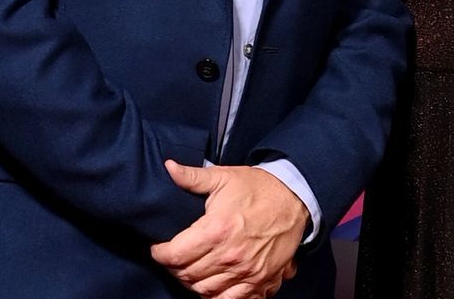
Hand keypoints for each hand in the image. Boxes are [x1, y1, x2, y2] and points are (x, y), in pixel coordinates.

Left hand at [150, 161, 306, 297]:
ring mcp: (246, 272)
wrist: (294, 198)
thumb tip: (168, 167)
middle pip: (187, 275)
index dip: (160, 254)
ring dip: (192, 283)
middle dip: (174, 268)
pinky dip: (217, 297)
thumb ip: (193, 177)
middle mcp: (230, 256)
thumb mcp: (223, 177)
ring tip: (189, 270)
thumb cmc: (258, 188)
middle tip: (172, 259)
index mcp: (217, 230)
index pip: (175, 255)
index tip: (158, 249)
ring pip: (205, 291)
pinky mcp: (260, 280)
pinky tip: (211, 286)